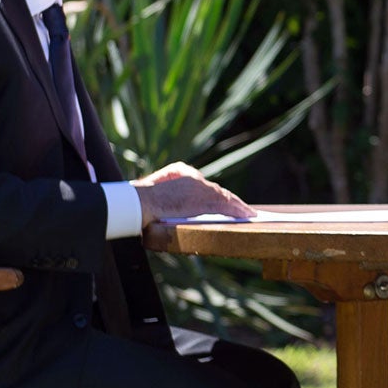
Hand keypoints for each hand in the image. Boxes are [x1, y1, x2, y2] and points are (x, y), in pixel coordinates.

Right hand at [133, 162, 251, 224]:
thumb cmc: (141, 201)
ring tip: (249, 214)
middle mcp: (192, 176)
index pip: (204, 185)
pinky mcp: (203, 200)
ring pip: (223, 197)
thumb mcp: (157, 193)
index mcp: (180, 171)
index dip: (218, 195)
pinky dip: (236, 211)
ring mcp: (199, 187)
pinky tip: (245, 216)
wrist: (138, 203)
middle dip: (231, 201)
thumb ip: (172, 193)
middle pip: (217, 190)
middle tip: (245, 209)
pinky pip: (224, 205)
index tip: (228, 201)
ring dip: (237, 207)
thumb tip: (181, 202)